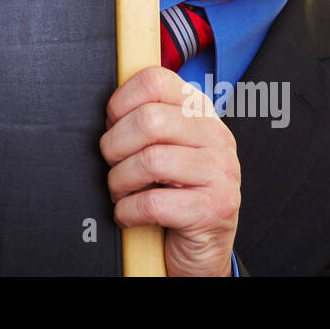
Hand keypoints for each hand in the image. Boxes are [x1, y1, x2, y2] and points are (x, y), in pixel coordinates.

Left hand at [100, 65, 240, 275]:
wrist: (203, 248)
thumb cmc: (176, 192)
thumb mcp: (167, 146)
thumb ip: (147, 120)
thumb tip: (108, 111)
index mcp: (201, 112)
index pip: (154, 80)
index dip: (121, 102)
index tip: (112, 125)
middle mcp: (217, 136)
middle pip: (148, 120)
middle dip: (115, 146)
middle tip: (113, 164)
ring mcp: (221, 172)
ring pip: (150, 161)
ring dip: (120, 181)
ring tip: (120, 191)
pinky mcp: (214, 209)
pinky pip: (153, 203)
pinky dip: (128, 211)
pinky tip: (129, 214)